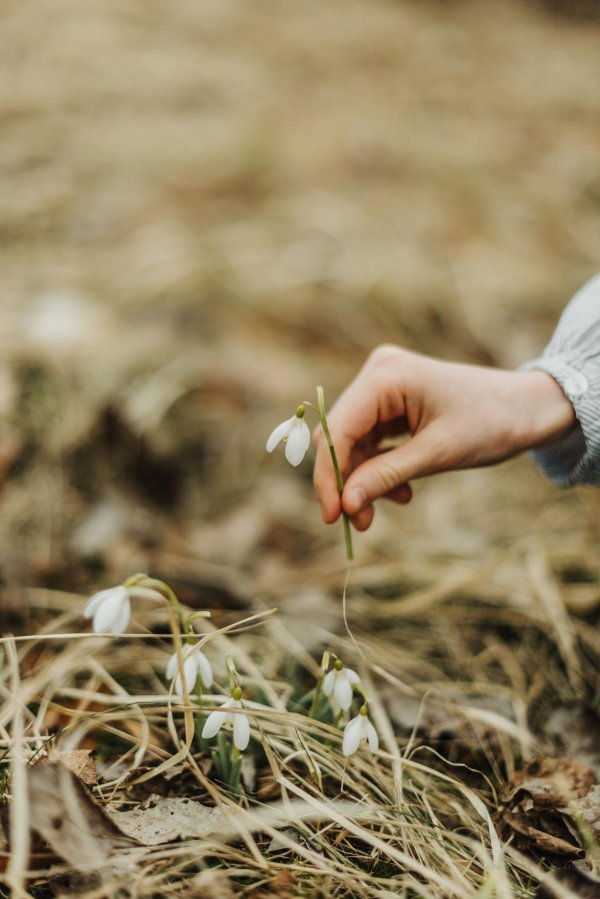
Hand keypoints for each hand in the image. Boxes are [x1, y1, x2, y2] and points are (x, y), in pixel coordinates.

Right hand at [313, 345, 575, 530]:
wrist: (528, 409)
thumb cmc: (492, 423)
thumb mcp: (437, 454)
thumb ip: (385, 476)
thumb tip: (345, 505)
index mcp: (385, 375)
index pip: (337, 430)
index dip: (329, 476)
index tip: (332, 517)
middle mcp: (378, 374)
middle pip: (338, 435)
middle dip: (346, 481)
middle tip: (357, 522)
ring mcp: (384, 386)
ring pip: (352, 442)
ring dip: (363, 479)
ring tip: (383, 511)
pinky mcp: (391, 402)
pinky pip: (370, 440)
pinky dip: (379, 468)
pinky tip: (399, 491)